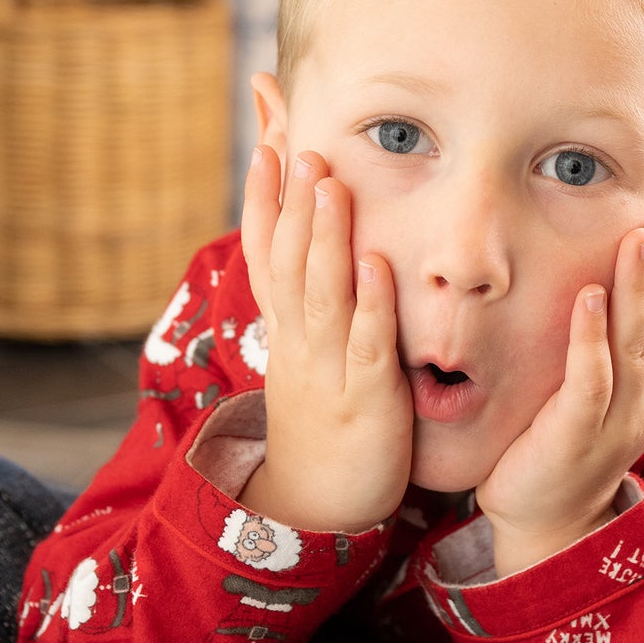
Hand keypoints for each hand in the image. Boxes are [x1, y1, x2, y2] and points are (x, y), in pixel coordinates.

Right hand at [238, 146, 413, 533]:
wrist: (319, 502)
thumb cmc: (326, 411)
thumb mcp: (312, 346)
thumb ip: (317, 292)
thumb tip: (321, 239)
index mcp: (289, 324)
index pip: (268, 251)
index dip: (265, 199)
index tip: (268, 144)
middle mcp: (301, 337)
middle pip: (290, 260)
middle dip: (294, 199)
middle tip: (300, 140)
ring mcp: (330, 365)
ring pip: (323, 292)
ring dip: (326, 235)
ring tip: (330, 180)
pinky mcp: (367, 396)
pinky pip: (367, 345)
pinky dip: (370, 304)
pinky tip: (378, 264)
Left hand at [477, 211, 643, 577]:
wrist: (546, 521)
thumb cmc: (570, 441)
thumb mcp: (609, 390)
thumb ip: (620, 343)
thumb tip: (622, 284)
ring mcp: (618, 422)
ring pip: (635, 344)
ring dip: (637, 288)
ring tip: (637, 239)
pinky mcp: (577, 436)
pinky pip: (591, 378)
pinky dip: (591, 335)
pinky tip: (590, 294)